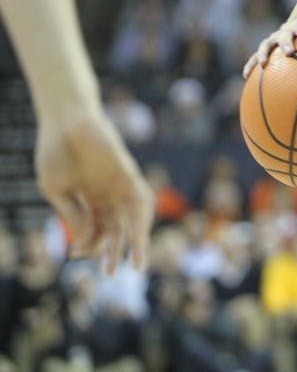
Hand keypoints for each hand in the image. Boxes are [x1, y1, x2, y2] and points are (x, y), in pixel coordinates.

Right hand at [35, 110, 152, 273]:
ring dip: (137, 241)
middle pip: (117, 228)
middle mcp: (107, 195)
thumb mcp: (57, 189)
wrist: (65, 119)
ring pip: (133, 218)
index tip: (76, 254)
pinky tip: (141, 233)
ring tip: (138, 265)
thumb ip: (72, 214)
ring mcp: (119, 184)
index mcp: (88, 200)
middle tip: (110, 274)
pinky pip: (141, 196)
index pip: (94, 230)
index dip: (87, 245)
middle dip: (114, 251)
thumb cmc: (56, 151)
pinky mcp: (128, 173)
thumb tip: (84, 242)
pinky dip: (143, 216)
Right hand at [243, 18, 296, 76]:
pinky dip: (251, 64)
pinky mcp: (266, 51)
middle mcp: (286, 31)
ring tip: (263, 64)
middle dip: (286, 43)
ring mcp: (274, 40)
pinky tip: (246, 75)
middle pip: (284, 34)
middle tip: (289, 52)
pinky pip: (256, 57)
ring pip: (266, 44)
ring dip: (264, 53)